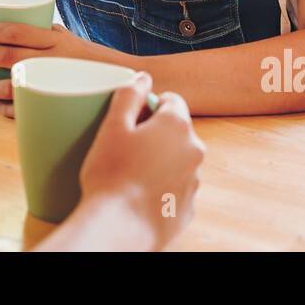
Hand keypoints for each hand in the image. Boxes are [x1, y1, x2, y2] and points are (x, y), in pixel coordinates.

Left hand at [0, 20, 119, 116]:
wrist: (127, 80)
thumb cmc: (94, 59)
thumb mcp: (69, 38)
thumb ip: (45, 35)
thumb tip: (18, 28)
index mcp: (54, 39)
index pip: (14, 30)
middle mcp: (54, 57)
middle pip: (7, 54)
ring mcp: (56, 80)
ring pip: (13, 82)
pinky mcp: (60, 101)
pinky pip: (29, 105)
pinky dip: (9, 107)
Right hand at [78, 73, 204, 250]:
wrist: (118, 228)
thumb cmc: (110, 175)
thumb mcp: (112, 126)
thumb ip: (130, 95)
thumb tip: (143, 77)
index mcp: (177, 125)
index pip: (171, 101)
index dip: (149, 106)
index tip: (130, 120)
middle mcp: (194, 151)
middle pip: (176, 131)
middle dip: (155, 134)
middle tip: (125, 147)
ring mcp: (194, 182)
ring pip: (177, 160)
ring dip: (160, 161)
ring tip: (129, 175)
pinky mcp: (188, 208)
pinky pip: (176, 188)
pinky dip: (162, 188)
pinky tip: (138, 195)